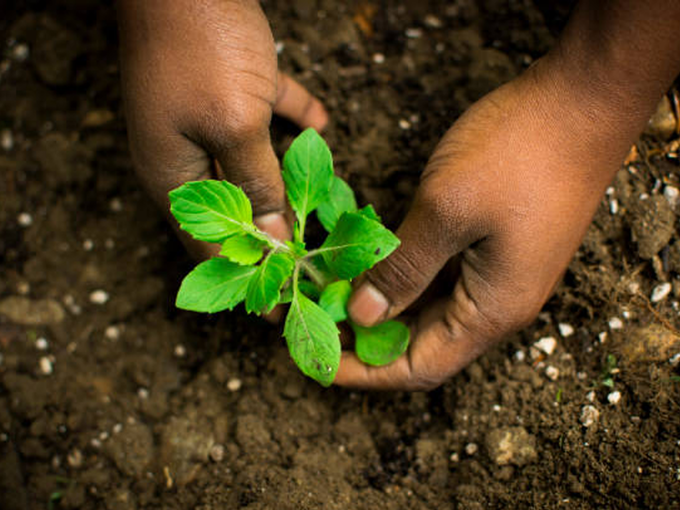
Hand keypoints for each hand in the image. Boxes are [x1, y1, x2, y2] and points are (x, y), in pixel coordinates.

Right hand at [117, 0, 326, 257]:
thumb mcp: (233, 125)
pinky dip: (291, 121)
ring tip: (320, 211)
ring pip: (252, 167)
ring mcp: (205, 121)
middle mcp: (186, 156)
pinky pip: (265, 116)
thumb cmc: (202, 47)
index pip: (210, 246)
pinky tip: (321, 125)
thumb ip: (257, 185)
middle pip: (235, 212)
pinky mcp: (228, 87)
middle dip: (272, 236)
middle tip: (311, 263)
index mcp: (174, 177)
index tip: (284, 303)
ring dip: (284, 184)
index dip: (247, 277)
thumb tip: (275, 241)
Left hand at [334, 54, 650, 389]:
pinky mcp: (496, 244)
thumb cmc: (518, 151)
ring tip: (331, 290)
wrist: (585, 100)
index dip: (364, 371)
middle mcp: (498, 303)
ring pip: (430, 309)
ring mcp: (500, 272)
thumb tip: (364, 315)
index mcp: (492, 309)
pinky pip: (442, 277)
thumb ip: (403, 269)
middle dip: (364, 336)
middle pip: (423, 343)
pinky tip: (370, 259)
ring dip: (381, 303)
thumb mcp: (447, 210)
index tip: (317, 358)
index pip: (419, 368)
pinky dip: (403, 274)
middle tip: (312, 315)